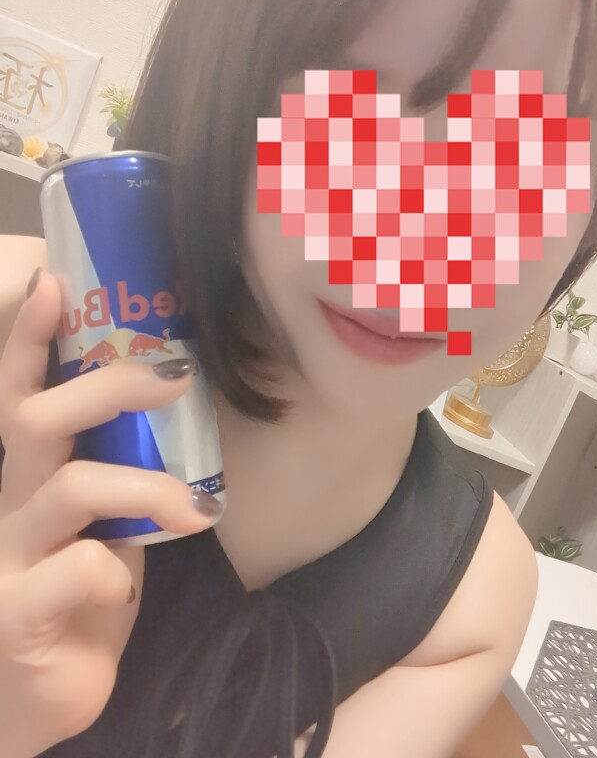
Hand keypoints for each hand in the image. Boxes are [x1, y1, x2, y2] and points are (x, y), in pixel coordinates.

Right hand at [0, 269, 220, 755]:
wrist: (34, 698)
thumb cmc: (73, 602)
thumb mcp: (99, 530)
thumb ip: (116, 480)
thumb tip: (168, 425)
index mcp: (23, 481)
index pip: (15, 397)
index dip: (27, 340)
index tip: (54, 283)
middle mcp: (3, 507)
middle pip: (34, 421)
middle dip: (107, 386)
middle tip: (174, 375)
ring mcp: (3, 559)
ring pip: (69, 489)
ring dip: (143, 487)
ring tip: (193, 509)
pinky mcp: (15, 615)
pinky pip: (74, 570)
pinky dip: (112, 572)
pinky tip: (122, 592)